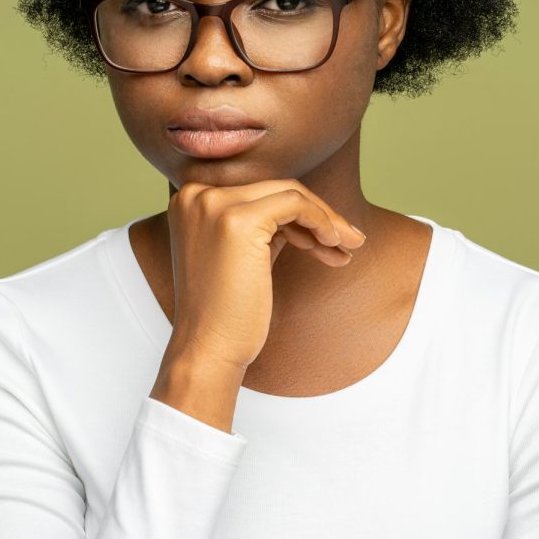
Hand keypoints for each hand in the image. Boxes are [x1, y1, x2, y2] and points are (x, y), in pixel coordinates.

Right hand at [164, 178, 366, 372]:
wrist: (208, 349)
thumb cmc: (226, 313)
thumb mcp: (240, 255)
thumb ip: (262, 226)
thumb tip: (309, 210)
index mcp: (189, 200)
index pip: (257, 192)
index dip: (297, 215)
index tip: (325, 240)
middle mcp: (195, 194)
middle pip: (274, 189)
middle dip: (318, 215)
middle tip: (349, 241)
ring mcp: (214, 204)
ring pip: (289, 193)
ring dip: (326, 220)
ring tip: (348, 248)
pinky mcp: (238, 220)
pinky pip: (295, 204)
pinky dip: (321, 220)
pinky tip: (334, 245)